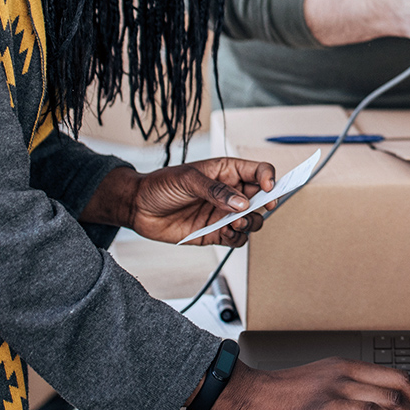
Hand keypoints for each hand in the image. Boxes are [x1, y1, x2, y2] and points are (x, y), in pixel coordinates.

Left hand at [79, 158, 275, 246]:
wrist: (139, 208)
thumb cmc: (162, 185)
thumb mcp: (188, 180)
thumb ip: (216, 191)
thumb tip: (241, 204)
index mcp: (227, 171)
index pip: (259, 171)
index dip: (269, 178)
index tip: (268, 189)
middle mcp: (231, 192)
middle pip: (262, 199)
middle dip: (263, 206)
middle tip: (254, 210)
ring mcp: (224, 213)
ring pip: (253, 220)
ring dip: (250, 223)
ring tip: (234, 223)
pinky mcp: (216, 233)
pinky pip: (238, 238)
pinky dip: (237, 238)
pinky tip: (225, 233)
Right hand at [208, 358, 409, 409]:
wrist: (253, 397)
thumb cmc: (281, 396)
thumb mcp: (318, 384)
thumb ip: (342, 390)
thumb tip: (365, 409)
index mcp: (345, 365)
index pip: (391, 373)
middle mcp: (347, 372)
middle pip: (399, 381)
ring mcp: (340, 388)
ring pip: (391, 395)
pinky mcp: (332, 408)